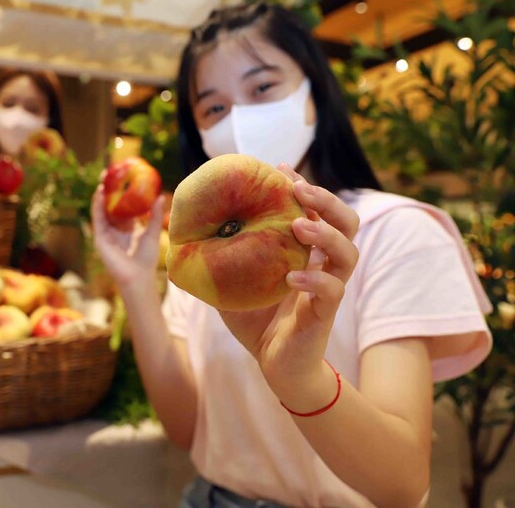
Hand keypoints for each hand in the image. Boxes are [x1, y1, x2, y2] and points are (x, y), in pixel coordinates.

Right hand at [90, 185, 164, 288]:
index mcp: (129, 228)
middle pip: (111, 205)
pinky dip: (97, 205)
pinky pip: (97, 218)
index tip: (124, 178)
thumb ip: (154, 215)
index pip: (124, 206)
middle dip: (110, 190)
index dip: (123, 193)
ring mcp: (107, 233)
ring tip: (104, 179)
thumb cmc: (147, 259)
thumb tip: (161, 196)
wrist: (137, 276)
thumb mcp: (152, 233)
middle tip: (111, 173)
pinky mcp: (100, 238)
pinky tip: (99, 193)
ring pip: (102, 210)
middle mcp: (116, 229)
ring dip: (101, 195)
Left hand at [218, 165, 358, 399]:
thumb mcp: (232, 283)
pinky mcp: (325, 313)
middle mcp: (323, 264)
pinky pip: (332, 291)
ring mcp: (328, 288)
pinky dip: (314, 280)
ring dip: (325, 234)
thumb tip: (185, 234)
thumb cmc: (255, 321)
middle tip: (299, 189)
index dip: (304, 187)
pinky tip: (293, 276)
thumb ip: (219, 259)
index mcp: (304, 252)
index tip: (280, 168)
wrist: (274, 365)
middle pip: (346, 222)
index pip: (316, 211)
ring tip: (299, 226)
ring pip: (348, 252)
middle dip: (327, 200)